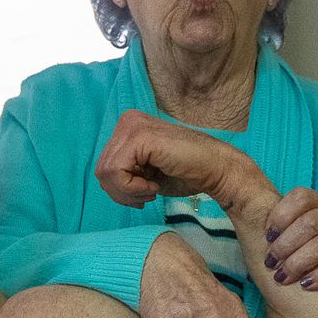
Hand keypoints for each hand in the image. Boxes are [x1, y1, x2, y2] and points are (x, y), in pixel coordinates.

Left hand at [96, 110, 259, 208]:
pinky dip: (132, 188)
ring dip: (128, 192)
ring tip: (151, 190)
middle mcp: (127, 121)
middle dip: (122, 193)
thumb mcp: (145, 171)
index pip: (104, 165)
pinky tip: (153, 185)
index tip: (143, 194)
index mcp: (128, 127)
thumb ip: (124, 170)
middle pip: (101, 170)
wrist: (215, 169)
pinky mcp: (139, 137)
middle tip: (147, 196)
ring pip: (106, 173)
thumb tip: (104, 180)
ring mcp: (132, 126)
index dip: (119, 189)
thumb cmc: (186, 172)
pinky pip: (117, 172)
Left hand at [263, 188, 317, 313]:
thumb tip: (245, 223)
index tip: (267, 237)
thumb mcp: (302, 237)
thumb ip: (282, 229)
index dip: (280, 215)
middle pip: (310, 221)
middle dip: (285, 245)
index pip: (301, 197)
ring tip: (283, 278)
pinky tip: (307, 285)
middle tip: (271, 264)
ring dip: (298, 262)